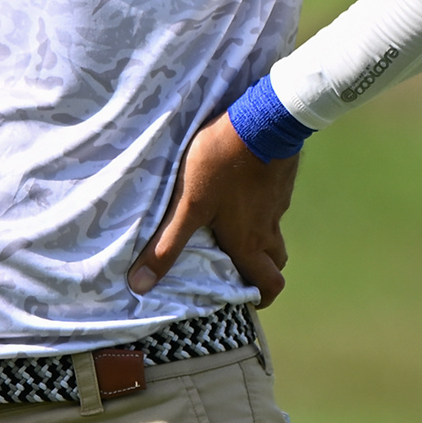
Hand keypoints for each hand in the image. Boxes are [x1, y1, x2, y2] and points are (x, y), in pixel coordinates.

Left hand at [139, 114, 297, 304]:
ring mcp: (278, 204)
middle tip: (241, 271)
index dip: (261, 298)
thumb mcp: (188, 206)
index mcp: (248, 242)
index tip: (246, 300)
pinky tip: (241, 194)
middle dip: (262, 273)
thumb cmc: (221, 165)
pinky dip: (261, 211)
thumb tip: (140, 285)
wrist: (262, 121)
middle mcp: (268, 229)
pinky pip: (274, 206)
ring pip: (275, 234)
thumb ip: (166, 246)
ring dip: (261, 242)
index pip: (268, 285)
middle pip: (276, 263)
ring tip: (236, 233)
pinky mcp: (281, 180)